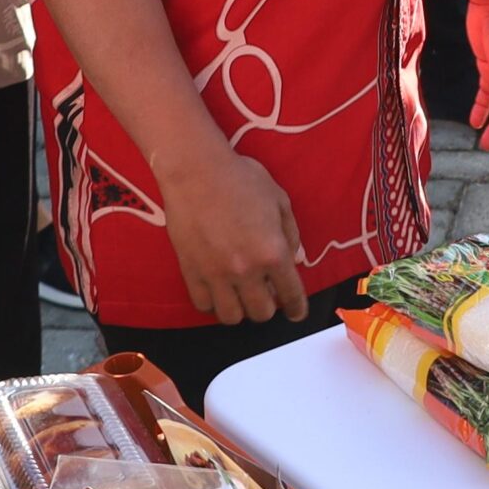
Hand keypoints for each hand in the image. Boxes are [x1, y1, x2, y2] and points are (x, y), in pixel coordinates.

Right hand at [155, 146, 307, 323]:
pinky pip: (204, 305)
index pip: (291, 296)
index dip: (297, 309)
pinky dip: (213, 302)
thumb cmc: (241, 179)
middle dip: (268, 305)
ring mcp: (216, 275)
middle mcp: (246, 270)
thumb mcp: (279, 200)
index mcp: (273, 252)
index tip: (295, 312)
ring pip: (232, 317)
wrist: (196, 171)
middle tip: (264, 291)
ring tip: (239, 292)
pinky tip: (217, 288)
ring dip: (240, 308)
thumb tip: (292, 261)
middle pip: (262, 313)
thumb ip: (290, 234)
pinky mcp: (191, 273)